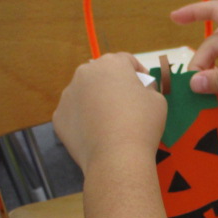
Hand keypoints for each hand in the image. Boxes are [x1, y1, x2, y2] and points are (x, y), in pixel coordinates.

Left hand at [52, 53, 165, 172]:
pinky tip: (97, 134)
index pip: (126, 60)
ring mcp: (68, 94)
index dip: (139, 72)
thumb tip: (139, 90)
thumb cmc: (142, 124)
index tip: (145, 86)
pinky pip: (75, 113)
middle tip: (127, 104)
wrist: (117, 157)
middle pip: (102, 74)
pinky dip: (84, 120)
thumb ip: (148, 88)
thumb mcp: (158, 101)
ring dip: (96, 101)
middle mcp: (85, 73)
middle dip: (114, 85)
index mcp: (111, 64)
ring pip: (85, 93)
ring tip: (110, 123)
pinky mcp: (59, 116)